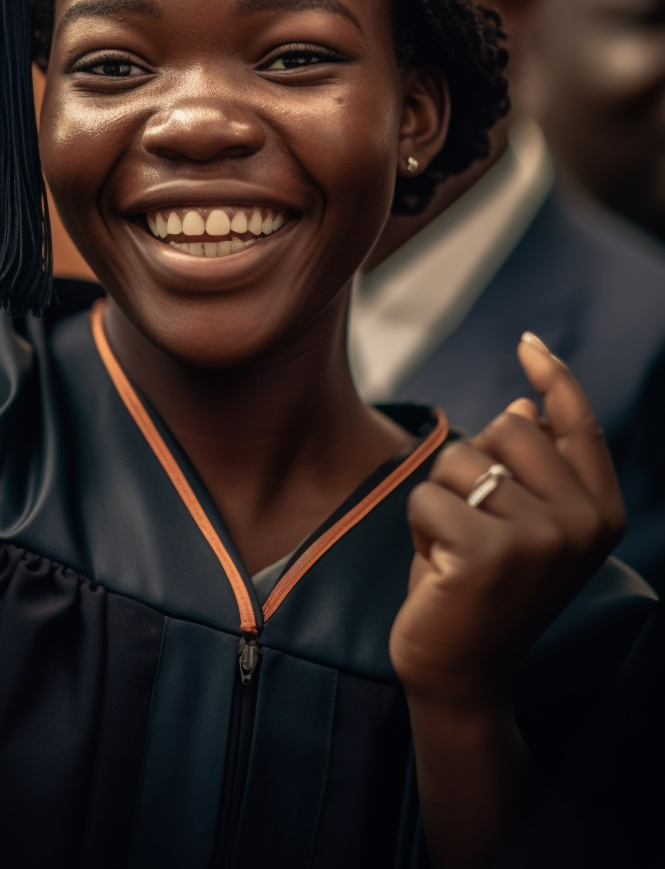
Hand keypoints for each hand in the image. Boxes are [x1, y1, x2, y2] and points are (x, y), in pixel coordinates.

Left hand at [389, 333, 625, 704]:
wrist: (463, 676)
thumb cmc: (485, 588)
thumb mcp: (521, 524)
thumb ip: (531, 469)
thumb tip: (523, 402)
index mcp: (601, 512)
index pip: (578, 424)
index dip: (553, 378)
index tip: (528, 344)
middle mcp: (583, 523)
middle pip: (507, 426)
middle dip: (473, 462)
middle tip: (476, 525)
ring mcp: (541, 539)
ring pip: (461, 459)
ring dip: (442, 498)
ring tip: (455, 550)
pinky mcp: (488, 553)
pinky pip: (427, 496)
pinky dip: (419, 526)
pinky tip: (437, 568)